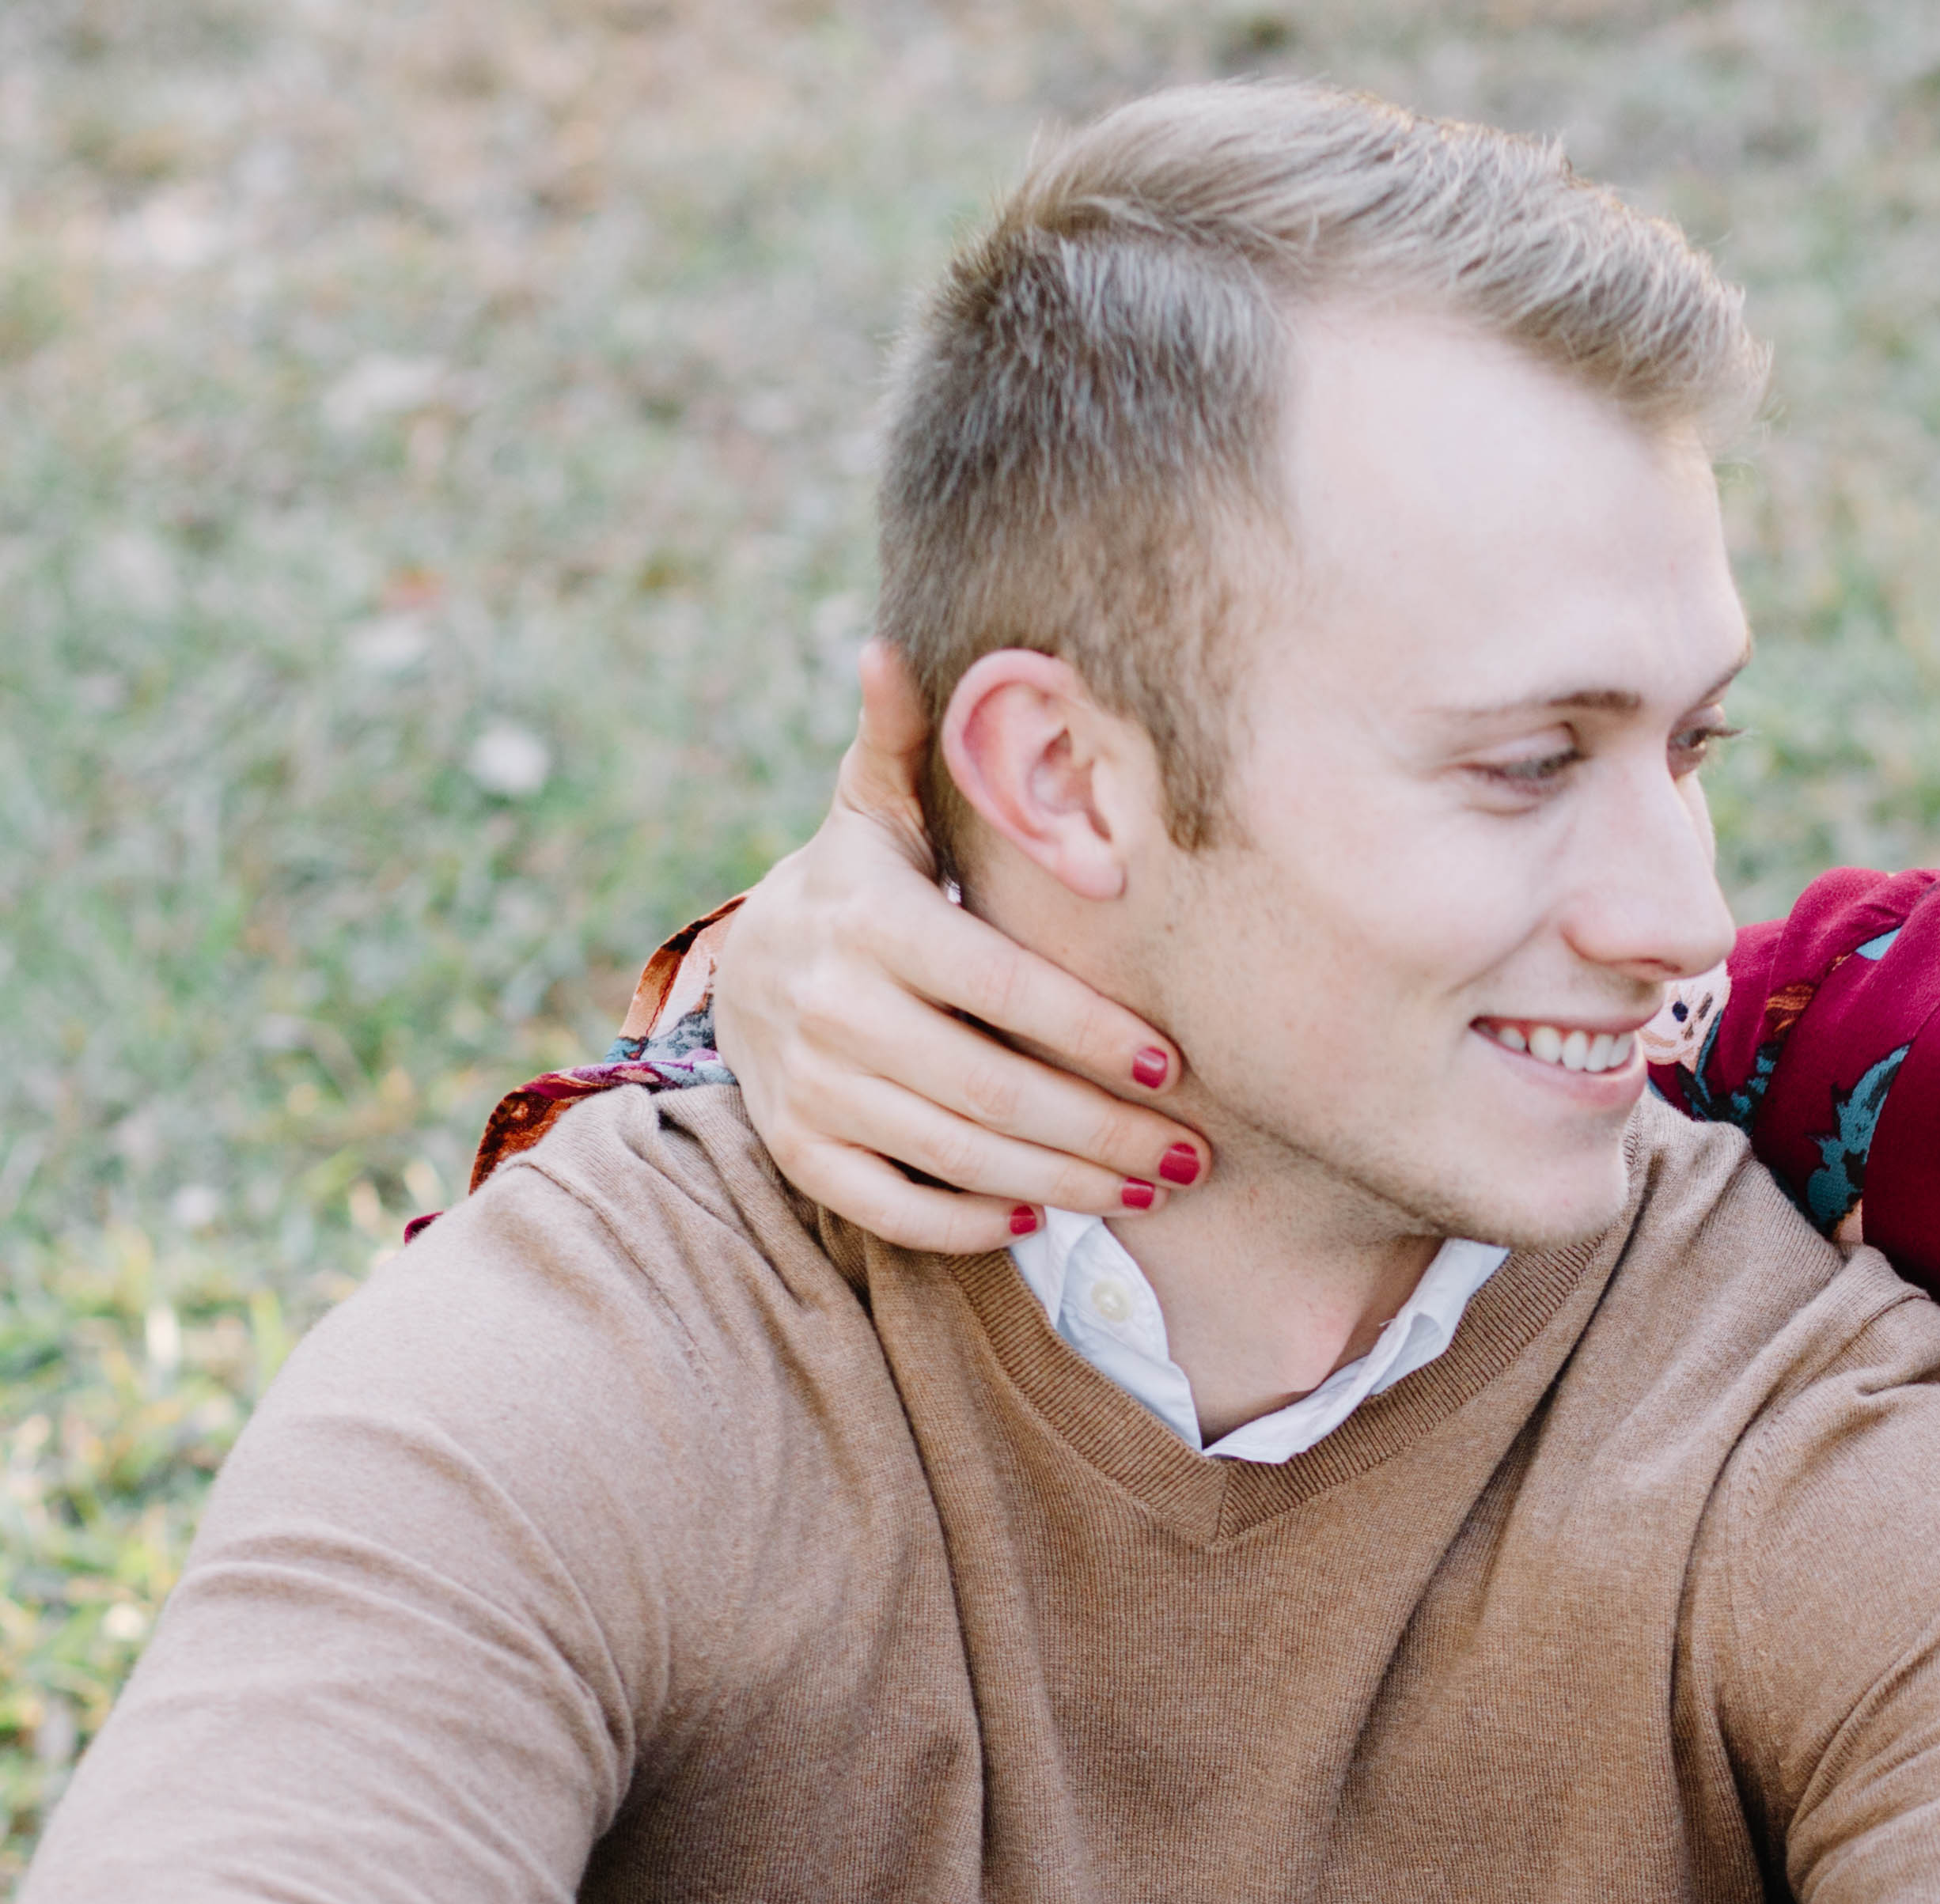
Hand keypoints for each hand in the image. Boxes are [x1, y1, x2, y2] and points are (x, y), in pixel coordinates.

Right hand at [713, 641, 1211, 1252]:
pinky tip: (1035, 1219)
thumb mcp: (874, 808)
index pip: (1001, 988)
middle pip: (991, 1087)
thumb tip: (889, 646)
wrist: (748, 970)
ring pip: (957, 1153)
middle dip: (1101, 1129)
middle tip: (1191, 1156)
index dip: (1091, 1031)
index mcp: (870, 921)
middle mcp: (834, 1009)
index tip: (1175, 1063)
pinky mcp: (800, 1151)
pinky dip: (965, 1221)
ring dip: (1062, 1182)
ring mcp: (811, 1088)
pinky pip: (891, 1206)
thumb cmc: (859, 883)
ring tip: (1148, 1189)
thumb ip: (902, 742)